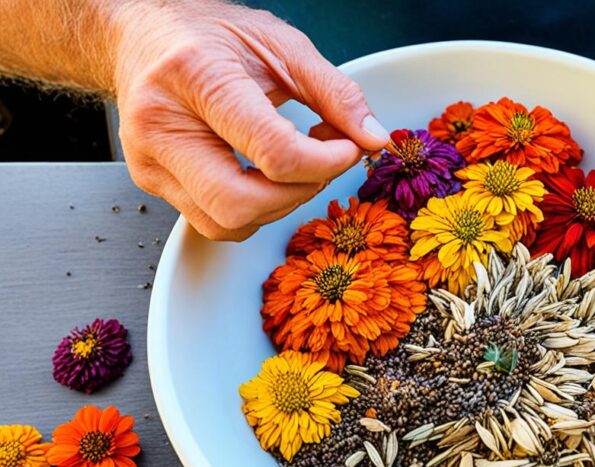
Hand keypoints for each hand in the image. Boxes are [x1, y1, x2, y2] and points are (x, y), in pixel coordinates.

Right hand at [111, 1, 389, 240]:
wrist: (142, 34)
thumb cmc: (209, 35)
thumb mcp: (282, 45)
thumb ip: (335, 92)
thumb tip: (373, 137)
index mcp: (195, 76)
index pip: (273, 152)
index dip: (326, 162)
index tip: (348, 148)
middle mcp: (162, 124)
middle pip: (240, 204)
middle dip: (299, 193)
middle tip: (322, 163)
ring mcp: (150, 160)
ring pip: (226, 223)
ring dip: (277, 206)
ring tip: (294, 165)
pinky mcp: (151, 182)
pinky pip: (212, 222)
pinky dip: (251, 210)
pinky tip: (265, 176)